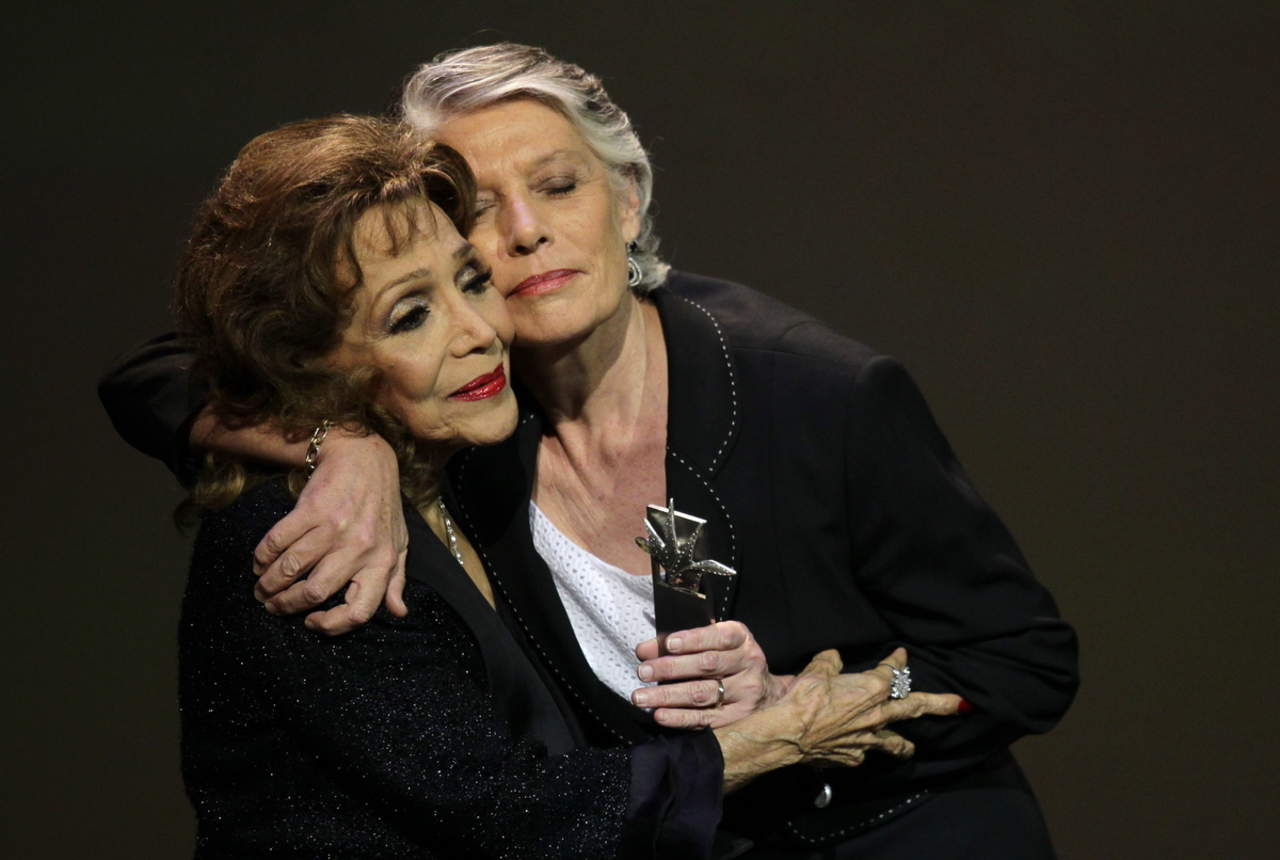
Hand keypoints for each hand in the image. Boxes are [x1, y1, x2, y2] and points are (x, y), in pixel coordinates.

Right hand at [252, 432, 407, 634]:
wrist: (365, 458)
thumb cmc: (382, 506)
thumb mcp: (398, 543)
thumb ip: (396, 580)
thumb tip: (398, 612)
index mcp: (381, 562)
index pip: (359, 611)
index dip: (332, 625)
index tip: (312, 622)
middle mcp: (359, 548)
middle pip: (315, 592)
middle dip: (286, 604)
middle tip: (272, 605)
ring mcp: (334, 528)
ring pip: (292, 569)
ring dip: (269, 583)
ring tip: (261, 588)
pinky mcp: (312, 509)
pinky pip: (278, 541)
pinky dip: (262, 557)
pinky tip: (259, 563)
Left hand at [631, 621, 793, 728]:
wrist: (769, 694)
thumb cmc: (733, 660)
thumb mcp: (721, 642)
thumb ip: (692, 640)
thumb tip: (651, 647)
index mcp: (741, 639)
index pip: (718, 637)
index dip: (692, 640)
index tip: (668, 644)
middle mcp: (747, 664)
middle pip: (707, 665)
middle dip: (671, 667)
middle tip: (644, 671)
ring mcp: (744, 693)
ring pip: (702, 693)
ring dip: (668, 695)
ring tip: (641, 696)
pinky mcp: (736, 718)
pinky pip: (704, 719)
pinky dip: (679, 717)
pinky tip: (660, 714)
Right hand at [715, 648, 962, 790]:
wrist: (789, 734)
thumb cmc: (803, 698)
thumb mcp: (816, 670)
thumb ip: (831, 662)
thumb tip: (835, 657)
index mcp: (872, 688)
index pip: (892, 671)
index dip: (897, 660)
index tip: (900, 654)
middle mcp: (877, 714)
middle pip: (914, 707)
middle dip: (939, 704)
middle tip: (959, 705)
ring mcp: (868, 740)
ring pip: (896, 741)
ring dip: (905, 743)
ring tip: (911, 747)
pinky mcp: (854, 757)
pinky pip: (865, 753)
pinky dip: (865, 750)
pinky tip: (861, 752)